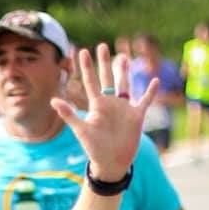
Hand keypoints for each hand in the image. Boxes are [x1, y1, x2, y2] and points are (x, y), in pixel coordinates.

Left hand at [50, 44, 157, 182]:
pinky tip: (155, 80)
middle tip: (102, 46)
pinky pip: (144, 101)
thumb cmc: (95, 149)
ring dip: (124, 72)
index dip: (88, 67)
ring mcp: (124, 109)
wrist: (111, 164)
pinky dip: (150, 92)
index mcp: (97, 106)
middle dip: (105, 63)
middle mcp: (110, 104)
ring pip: (124, 85)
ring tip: (123, 57)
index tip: (83, 51)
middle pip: (107, 79)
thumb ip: (69, 114)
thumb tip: (53, 100)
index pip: (91, 82)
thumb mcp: (82, 130)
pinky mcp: (136, 117)